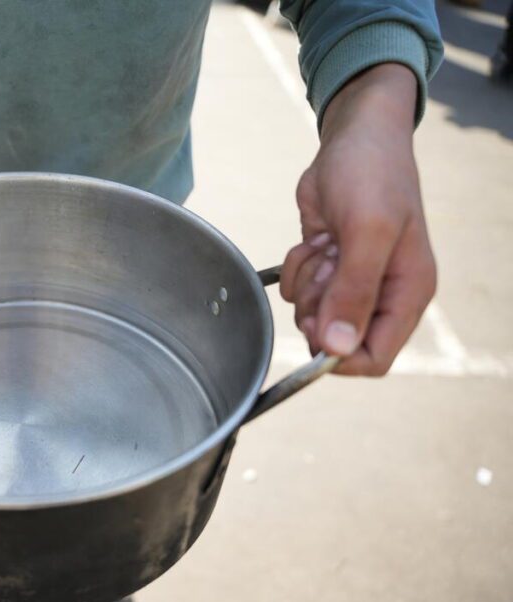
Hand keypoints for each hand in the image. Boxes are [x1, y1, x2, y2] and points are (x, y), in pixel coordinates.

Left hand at [280, 64, 436, 375]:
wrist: (354, 138)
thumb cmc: (373, 176)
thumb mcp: (367, 231)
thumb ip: (354, 291)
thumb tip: (337, 346)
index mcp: (407, 294)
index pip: (374, 358)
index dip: (339, 356)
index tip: (316, 324)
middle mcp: (382, 294)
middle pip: (335, 339)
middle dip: (319, 308)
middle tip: (324, 269)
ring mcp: (352, 281)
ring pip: (313, 314)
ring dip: (307, 283)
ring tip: (325, 246)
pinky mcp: (327, 267)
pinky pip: (298, 290)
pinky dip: (298, 266)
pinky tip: (316, 238)